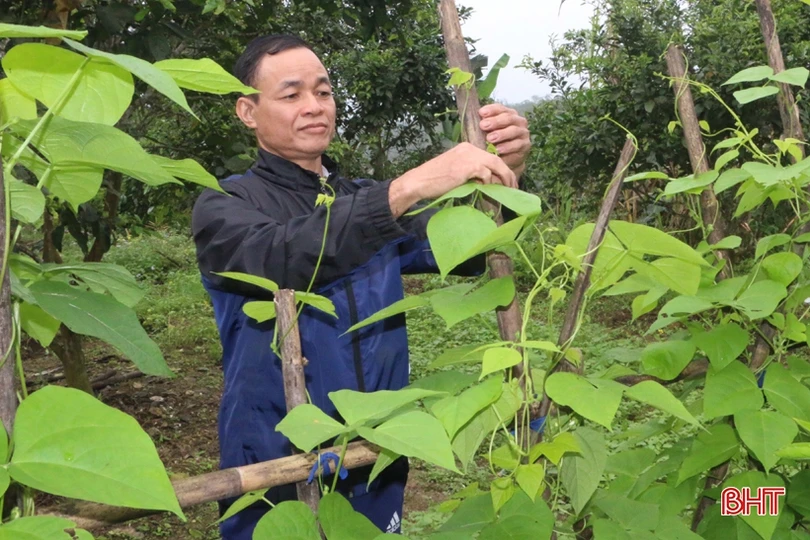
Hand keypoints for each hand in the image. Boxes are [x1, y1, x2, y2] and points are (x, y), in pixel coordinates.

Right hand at [389, 142, 516, 216]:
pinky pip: (486, 174)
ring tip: (508, 190)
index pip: (490, 157)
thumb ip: (472, 173)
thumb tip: (490, 182)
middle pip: (497, 159)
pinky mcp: (468, 166)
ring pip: (496, 165)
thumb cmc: (435, 180)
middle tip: (514, 186)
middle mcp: (470, 148)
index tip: (507, 181)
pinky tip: (485, 190)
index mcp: (467, 148)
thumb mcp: (457, 172)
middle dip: (508, 174)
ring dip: (504, 179)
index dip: (501, 169)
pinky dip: (488, 183)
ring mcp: (469, 156)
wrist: (420, 181)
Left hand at [479, 104, 530, 175]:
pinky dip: (507, 147)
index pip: (500, 108)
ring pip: (513, 130)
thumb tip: (470, 120)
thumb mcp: (487, 132)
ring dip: (501, 134)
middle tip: (483, 126)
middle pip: (508, 118)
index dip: (491, 110)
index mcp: (508, 114)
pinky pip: (517, 145)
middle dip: (495, 121)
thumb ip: (483, 125)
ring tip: (490, 139)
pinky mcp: (525, 145)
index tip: (481, 113)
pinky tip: (499, 150)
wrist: (506, 159)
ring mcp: (523, 133)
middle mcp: (518, 121)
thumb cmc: (494, 142)